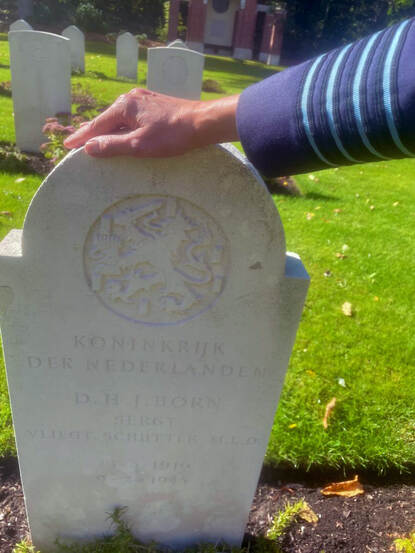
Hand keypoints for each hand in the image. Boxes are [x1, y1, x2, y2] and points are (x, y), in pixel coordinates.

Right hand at [64, 88, 238, 157]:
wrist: (202, 122)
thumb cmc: (172, 135)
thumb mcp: (139, 145)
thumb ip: (113, 146)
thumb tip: (89, 147)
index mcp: (124, 107)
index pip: (96, 125)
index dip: (82, 137)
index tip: (68, 146)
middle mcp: (131, 98)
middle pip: (106, 119)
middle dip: (92, 132)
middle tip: (78, 144)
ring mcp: (144, 100)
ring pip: (119, 117)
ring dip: (108, 129)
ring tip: (96, 139)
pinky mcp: (154, 104)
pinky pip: (131, 116)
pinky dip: (122, 125)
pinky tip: (122, 131)